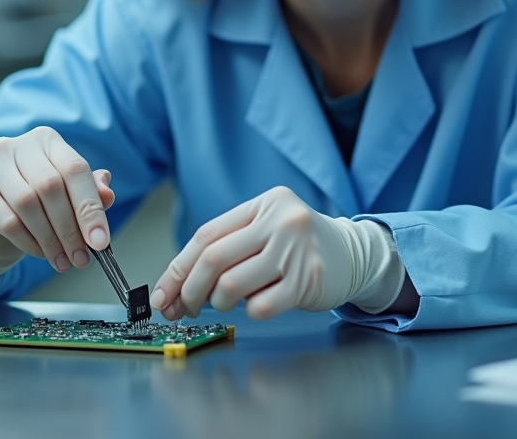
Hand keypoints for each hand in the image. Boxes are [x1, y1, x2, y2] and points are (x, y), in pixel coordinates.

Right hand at [0, 126, 114, 273]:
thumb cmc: (34, 201)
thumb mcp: (65, 194)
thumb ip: (88, 192)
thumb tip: (107, 195)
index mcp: (47, 140)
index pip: (75, 169)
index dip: (90, 207)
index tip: (100, 240)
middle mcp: (17, 145)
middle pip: (51, 187)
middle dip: (70, 229)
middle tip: (81, 257)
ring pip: (28, 203)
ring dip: (50, 239)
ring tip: (63, 260)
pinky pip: (7, 221)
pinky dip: (28, 242)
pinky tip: (40, 253)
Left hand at [150, 186, 356, 320]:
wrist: (354, 254)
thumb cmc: (299, 245)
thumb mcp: (267, 229)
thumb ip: (229, 248)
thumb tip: (176, 287)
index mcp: (264, 203)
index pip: (207, 235)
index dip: (178, 268)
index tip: (162, 294)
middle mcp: (281, 221)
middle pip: (214, 259)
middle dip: (190, 290)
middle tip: (183, 308)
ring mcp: (296, 250)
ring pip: (232, 285)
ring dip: (219, 302)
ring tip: (227, 303)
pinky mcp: (309, 280)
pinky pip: (261, 306)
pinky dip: (251, 311)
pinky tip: (259, 303)